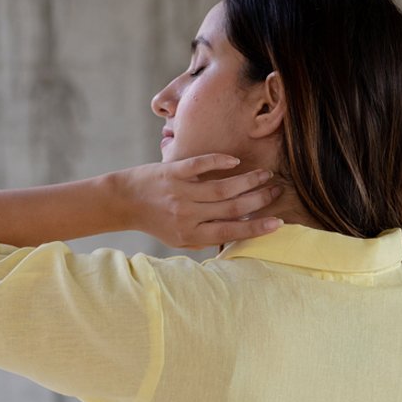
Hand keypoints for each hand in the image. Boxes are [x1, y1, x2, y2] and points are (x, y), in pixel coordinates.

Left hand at [119, 154, 283, 248]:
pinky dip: (219, 162)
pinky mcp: (173, 172)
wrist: (123, 202)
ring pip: (222, 188)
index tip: (277, 223)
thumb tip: (234, 235)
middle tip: (277, 191)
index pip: (230, 231)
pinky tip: (235, 162)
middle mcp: (188, 215)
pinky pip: (201, 166)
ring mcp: (181, 193)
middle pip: (232, 208)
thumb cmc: (155, 221)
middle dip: (258, 200)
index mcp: (191, 234)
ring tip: (266, 175)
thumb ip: (204, 238)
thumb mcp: (178, 240)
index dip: (256, 228)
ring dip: (248, 181)